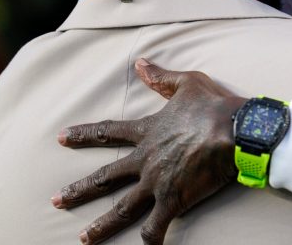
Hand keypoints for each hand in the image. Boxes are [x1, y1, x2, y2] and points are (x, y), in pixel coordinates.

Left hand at [53, 59, 246, 243]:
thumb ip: (162, 77)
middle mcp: (146, 160)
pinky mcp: (174, 200)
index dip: (84, 134)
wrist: (235, 131)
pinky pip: (156, 227)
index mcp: (148, 132)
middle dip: (79, 190)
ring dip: (101, 226)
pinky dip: (149, 240)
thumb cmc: (214, 106)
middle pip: (106, 177)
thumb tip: (141, 63)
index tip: (61, 137)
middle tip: (57, 200)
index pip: (108, 132)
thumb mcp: (188, 83)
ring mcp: (157, 182)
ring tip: (83, 238)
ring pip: (122, 208)